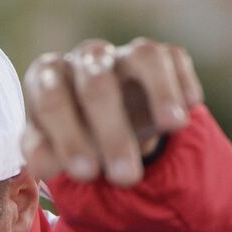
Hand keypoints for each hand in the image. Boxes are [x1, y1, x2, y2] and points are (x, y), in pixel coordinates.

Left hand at [21, 38, 204, 187]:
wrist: (104, 123)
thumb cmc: (72, 135)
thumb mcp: (53, 149)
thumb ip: (44, 157)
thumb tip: (41, 166)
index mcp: (48, 77)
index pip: (52, 99)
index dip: (69, 137)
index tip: (85, 174)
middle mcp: (85, 58)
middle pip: (96, 84)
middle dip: (112, 133)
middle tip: (125, 177)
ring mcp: (124, 54)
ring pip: (142, 58)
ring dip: (160, 93)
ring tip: (174, 126)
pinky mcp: (160, 56)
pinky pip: (173, 59)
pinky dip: (181, 82)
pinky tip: (189, 107)